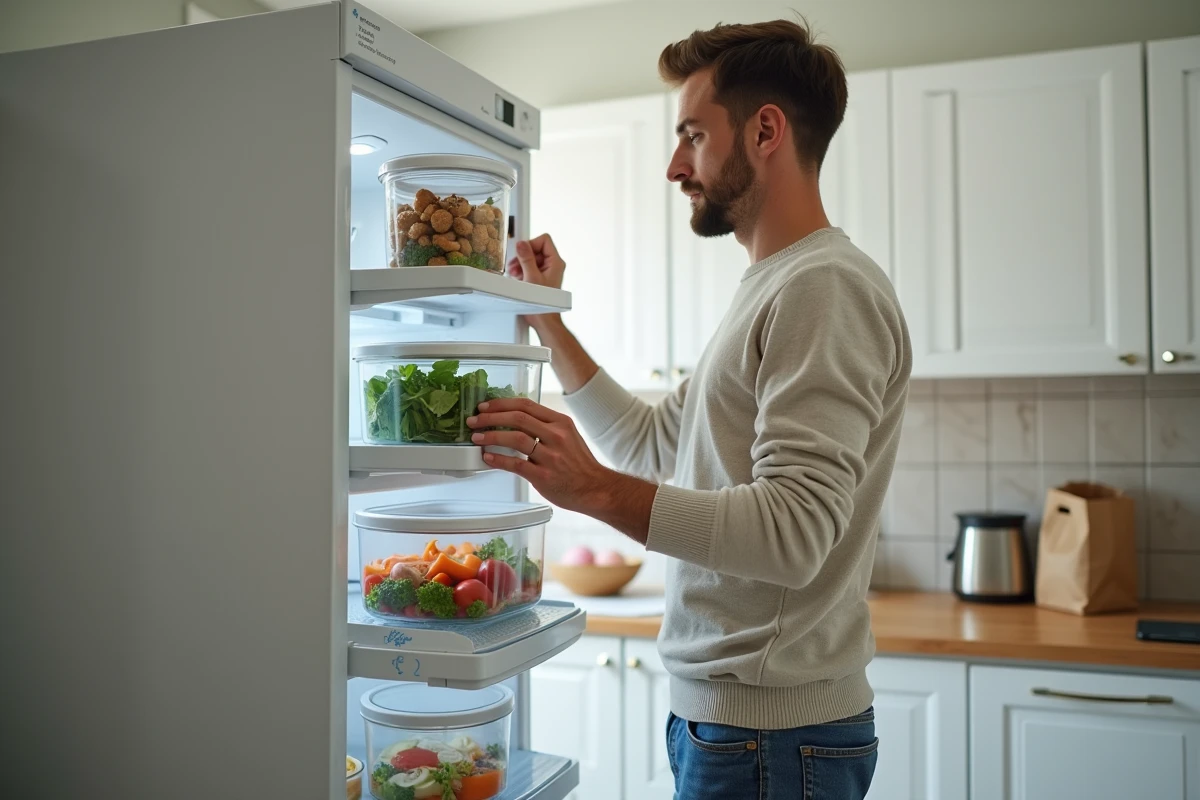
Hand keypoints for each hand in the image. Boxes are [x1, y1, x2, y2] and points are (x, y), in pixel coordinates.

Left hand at [466, 397, 613, 514]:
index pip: (526, 405)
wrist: (595, 489)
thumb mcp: (568, 436)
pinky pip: (516, 464)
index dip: (501, 404)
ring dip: (491, 436)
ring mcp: (551, 456)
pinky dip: (499, 459)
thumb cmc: (579, 465)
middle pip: (518, 418)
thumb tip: (513, 421)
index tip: (485, 406)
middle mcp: (557, 436)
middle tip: (474, 421)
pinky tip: (488, 457)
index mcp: (560, 422)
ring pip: (515, 438)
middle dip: (490, 417)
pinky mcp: (544, 476)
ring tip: (477, 438)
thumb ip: (544, 427)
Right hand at [508, 234, 566, 330]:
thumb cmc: (541, 302)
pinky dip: (523, 270)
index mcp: (556, 262)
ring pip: (532, 258)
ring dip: (521, 264)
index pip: (544, 240)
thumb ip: (526, 258)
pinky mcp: (542, 277)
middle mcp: (554, 265)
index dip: (531, 244)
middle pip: (536, 249)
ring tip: (515, 273)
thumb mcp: (531, 277)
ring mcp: (548, 271)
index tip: (521, 253)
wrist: (543, 319)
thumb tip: (521, 244)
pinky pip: (531, 267)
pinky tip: (518, 278)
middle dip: (523, 256)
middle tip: (514, 266)